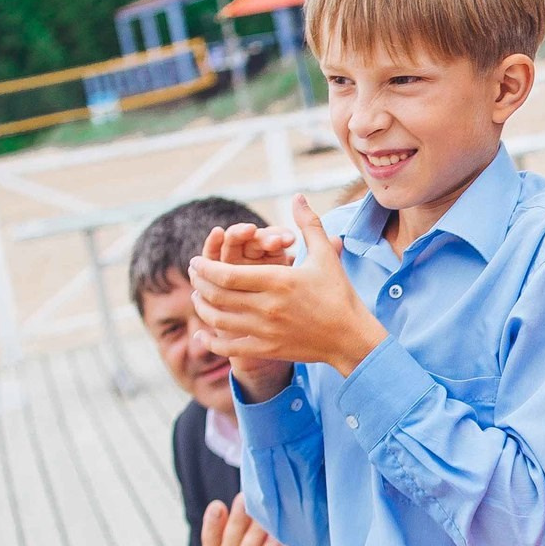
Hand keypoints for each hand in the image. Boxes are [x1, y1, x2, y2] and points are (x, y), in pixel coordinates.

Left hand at [191, 194, 386, 379]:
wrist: (351, 337)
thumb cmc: (338, 294)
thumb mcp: (325, 255)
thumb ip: (308, 224)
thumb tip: (298, 196)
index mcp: (277, 280)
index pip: (226, 274)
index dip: (205, 267)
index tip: (196, 260)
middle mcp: (267, 306)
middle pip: (217, 294)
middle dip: (199, 282)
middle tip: (193, 274)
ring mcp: (266, 330)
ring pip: (219, 319)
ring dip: (202, 307)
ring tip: (197, 296)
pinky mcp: (268, 349)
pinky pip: (231, 347)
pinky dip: (212, 342)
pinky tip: (202, 335)